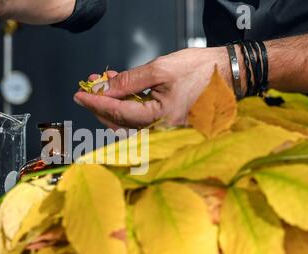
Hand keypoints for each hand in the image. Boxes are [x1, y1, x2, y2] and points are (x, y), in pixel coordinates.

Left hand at [74, 47, 232, 128]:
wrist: (228, 74)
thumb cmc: (200, 70)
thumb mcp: (161, 69)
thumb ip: (130, 81)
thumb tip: (104, 90)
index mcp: (159, 118)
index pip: (117, 113)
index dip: (95, 104)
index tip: (79, 96)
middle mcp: (160, 130)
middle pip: (118, 122)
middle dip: (100, 104)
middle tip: (89, 86)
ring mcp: (163, 129)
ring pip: (127, 122)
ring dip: (111, 104)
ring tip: (103, 83)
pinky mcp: (165, 124)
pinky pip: (139, 119)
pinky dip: (125, 105)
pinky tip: (119, 88)